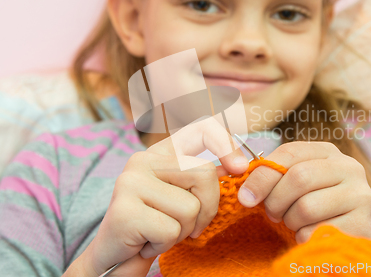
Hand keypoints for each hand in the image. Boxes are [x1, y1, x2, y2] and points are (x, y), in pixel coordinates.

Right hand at [75, 118, 248, 276]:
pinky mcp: (124, 210)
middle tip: (186, 226)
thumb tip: (238, 166)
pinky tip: (146, 243)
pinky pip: (171, 230)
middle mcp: (142, 159)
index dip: (226, 143)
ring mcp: (130, 182)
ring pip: (190, 207)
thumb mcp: (183, 197)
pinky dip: (165, 245)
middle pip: (205, 174)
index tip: (239, 168)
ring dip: (182, 231)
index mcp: (160, 152)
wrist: (115, 257)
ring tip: (160, 233)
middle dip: (206, 209)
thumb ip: (204, 179)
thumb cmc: (155, 226)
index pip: (201, 129)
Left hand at [237, 141, 370, 247]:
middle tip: (272, 214)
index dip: (262, 175)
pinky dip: (304, 238)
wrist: (359, 235)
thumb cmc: (319, 207)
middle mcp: (349, 167)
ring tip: (295, 223)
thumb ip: (275, 175)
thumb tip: (243, 183)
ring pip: (306, 207)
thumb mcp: (299, 184)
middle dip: (275, 201)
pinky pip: (316, 232)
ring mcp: (360, 194)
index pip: (289, 152)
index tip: (245, 197)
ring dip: (290, 221)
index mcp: (328, 152)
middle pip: (298, 177)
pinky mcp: (362, 223)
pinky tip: (310, 234)